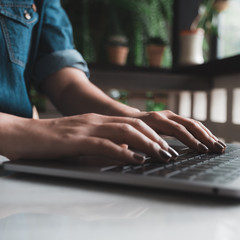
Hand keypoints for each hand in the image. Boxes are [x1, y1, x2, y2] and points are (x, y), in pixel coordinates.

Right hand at [0, 113, 178, 163]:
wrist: (21, 134)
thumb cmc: (52, 141)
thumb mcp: (84, 141)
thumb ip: (105, 144)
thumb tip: (127, 153)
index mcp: (100, 121)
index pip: (133, 124)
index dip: (153, 135)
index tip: (167, 147)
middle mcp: (97, 121)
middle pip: (135, 126)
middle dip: (156, 139)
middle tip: (172, 153)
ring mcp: (87, 128)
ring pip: (125, 132)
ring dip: (146, 144)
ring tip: (162, 155)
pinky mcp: (75, 140)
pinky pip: (104, 144)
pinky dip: (123, 152)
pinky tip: (136, 159)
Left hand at [128, 110, 225, 153]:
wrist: (124, 117)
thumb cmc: (127, 132)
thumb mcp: (131, 141)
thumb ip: (144, 148)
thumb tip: (161, 158)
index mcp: (154, 120)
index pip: (178, 130)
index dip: (191, 141)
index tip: (203, 151)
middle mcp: (165, 115)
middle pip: (190, 125)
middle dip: (205, 138)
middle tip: (218, 149)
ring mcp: (171, 116)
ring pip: (193, 124)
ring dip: (208, 136)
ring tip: (220, 147)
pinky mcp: (174, 120)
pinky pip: (191, 125)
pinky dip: (203, 134)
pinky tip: (211, 142)